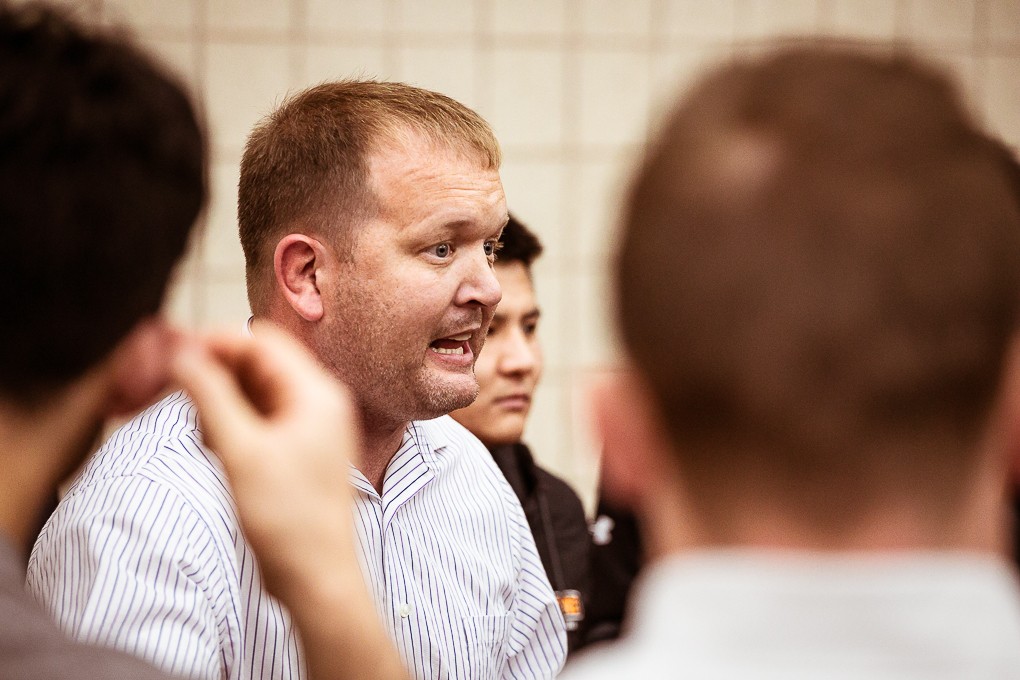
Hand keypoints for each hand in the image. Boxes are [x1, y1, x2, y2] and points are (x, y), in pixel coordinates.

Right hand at [171, 325, 359, 598]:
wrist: (316, 578)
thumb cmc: (290, 521)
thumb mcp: (241, 452)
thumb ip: (211, 397)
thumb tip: (182, 353)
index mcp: (317, 394)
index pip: (262, 341)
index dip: (215, 341)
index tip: (172, 351)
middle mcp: (318, 402)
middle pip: (257, 363)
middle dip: (214, 372)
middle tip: (172, 388)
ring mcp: (309, 426)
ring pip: (253, 391)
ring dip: (220, 401)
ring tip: (203, 434)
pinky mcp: (297, 448)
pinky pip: (258, 417)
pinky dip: (231, 423)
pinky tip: (215, 446)